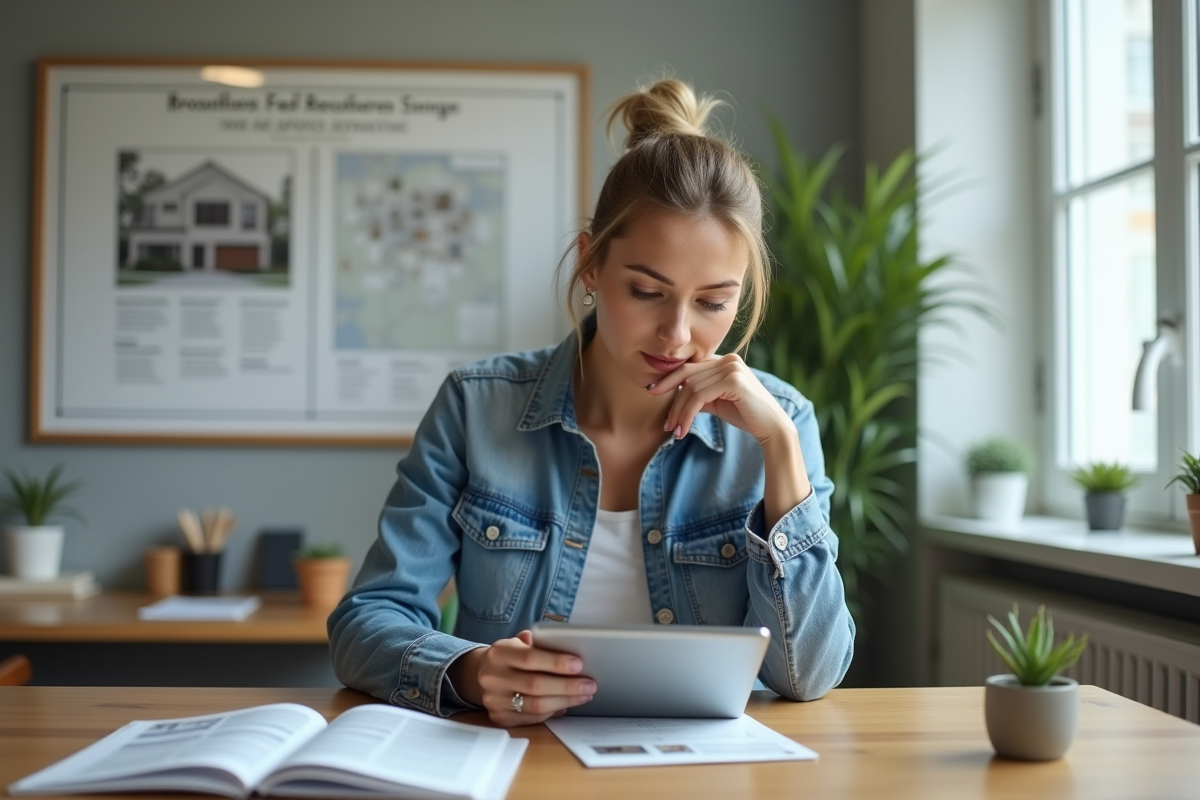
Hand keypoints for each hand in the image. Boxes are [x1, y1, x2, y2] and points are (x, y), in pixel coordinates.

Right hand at [451, 630, 596, 726]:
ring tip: (584, 695)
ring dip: (564, 701)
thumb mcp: (518, 642)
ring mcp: (494, 700)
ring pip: (535, 705)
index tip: (578, 664)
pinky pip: (532, 718)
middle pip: (535, 685)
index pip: (530, 658)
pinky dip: (552, 712)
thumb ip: (540, 643)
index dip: (556, 662)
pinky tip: (566, 704)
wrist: (482, 674)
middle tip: (589, 684)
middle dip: (567, 686)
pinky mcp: (499, 717)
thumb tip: (569, 651)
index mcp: (498, 653)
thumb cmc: (510, 656)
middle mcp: (493, 677)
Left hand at [648, 353, 793, 445]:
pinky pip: (699, 396)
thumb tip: (675, 394)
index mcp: (724, 360)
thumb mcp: (716, 401)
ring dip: (679, 413)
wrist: (771, 427)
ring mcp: (732, 368)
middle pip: (687, 377)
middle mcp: (728, 359)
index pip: (689, 367)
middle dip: (673, 402)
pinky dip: (687, 414)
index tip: (652, 393)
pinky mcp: (734, 380)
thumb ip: (699, 394)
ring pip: (691, 388)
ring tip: (675, 431)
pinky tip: (683, 429)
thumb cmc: (745, 414)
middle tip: (666, 423)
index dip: (668, 380)